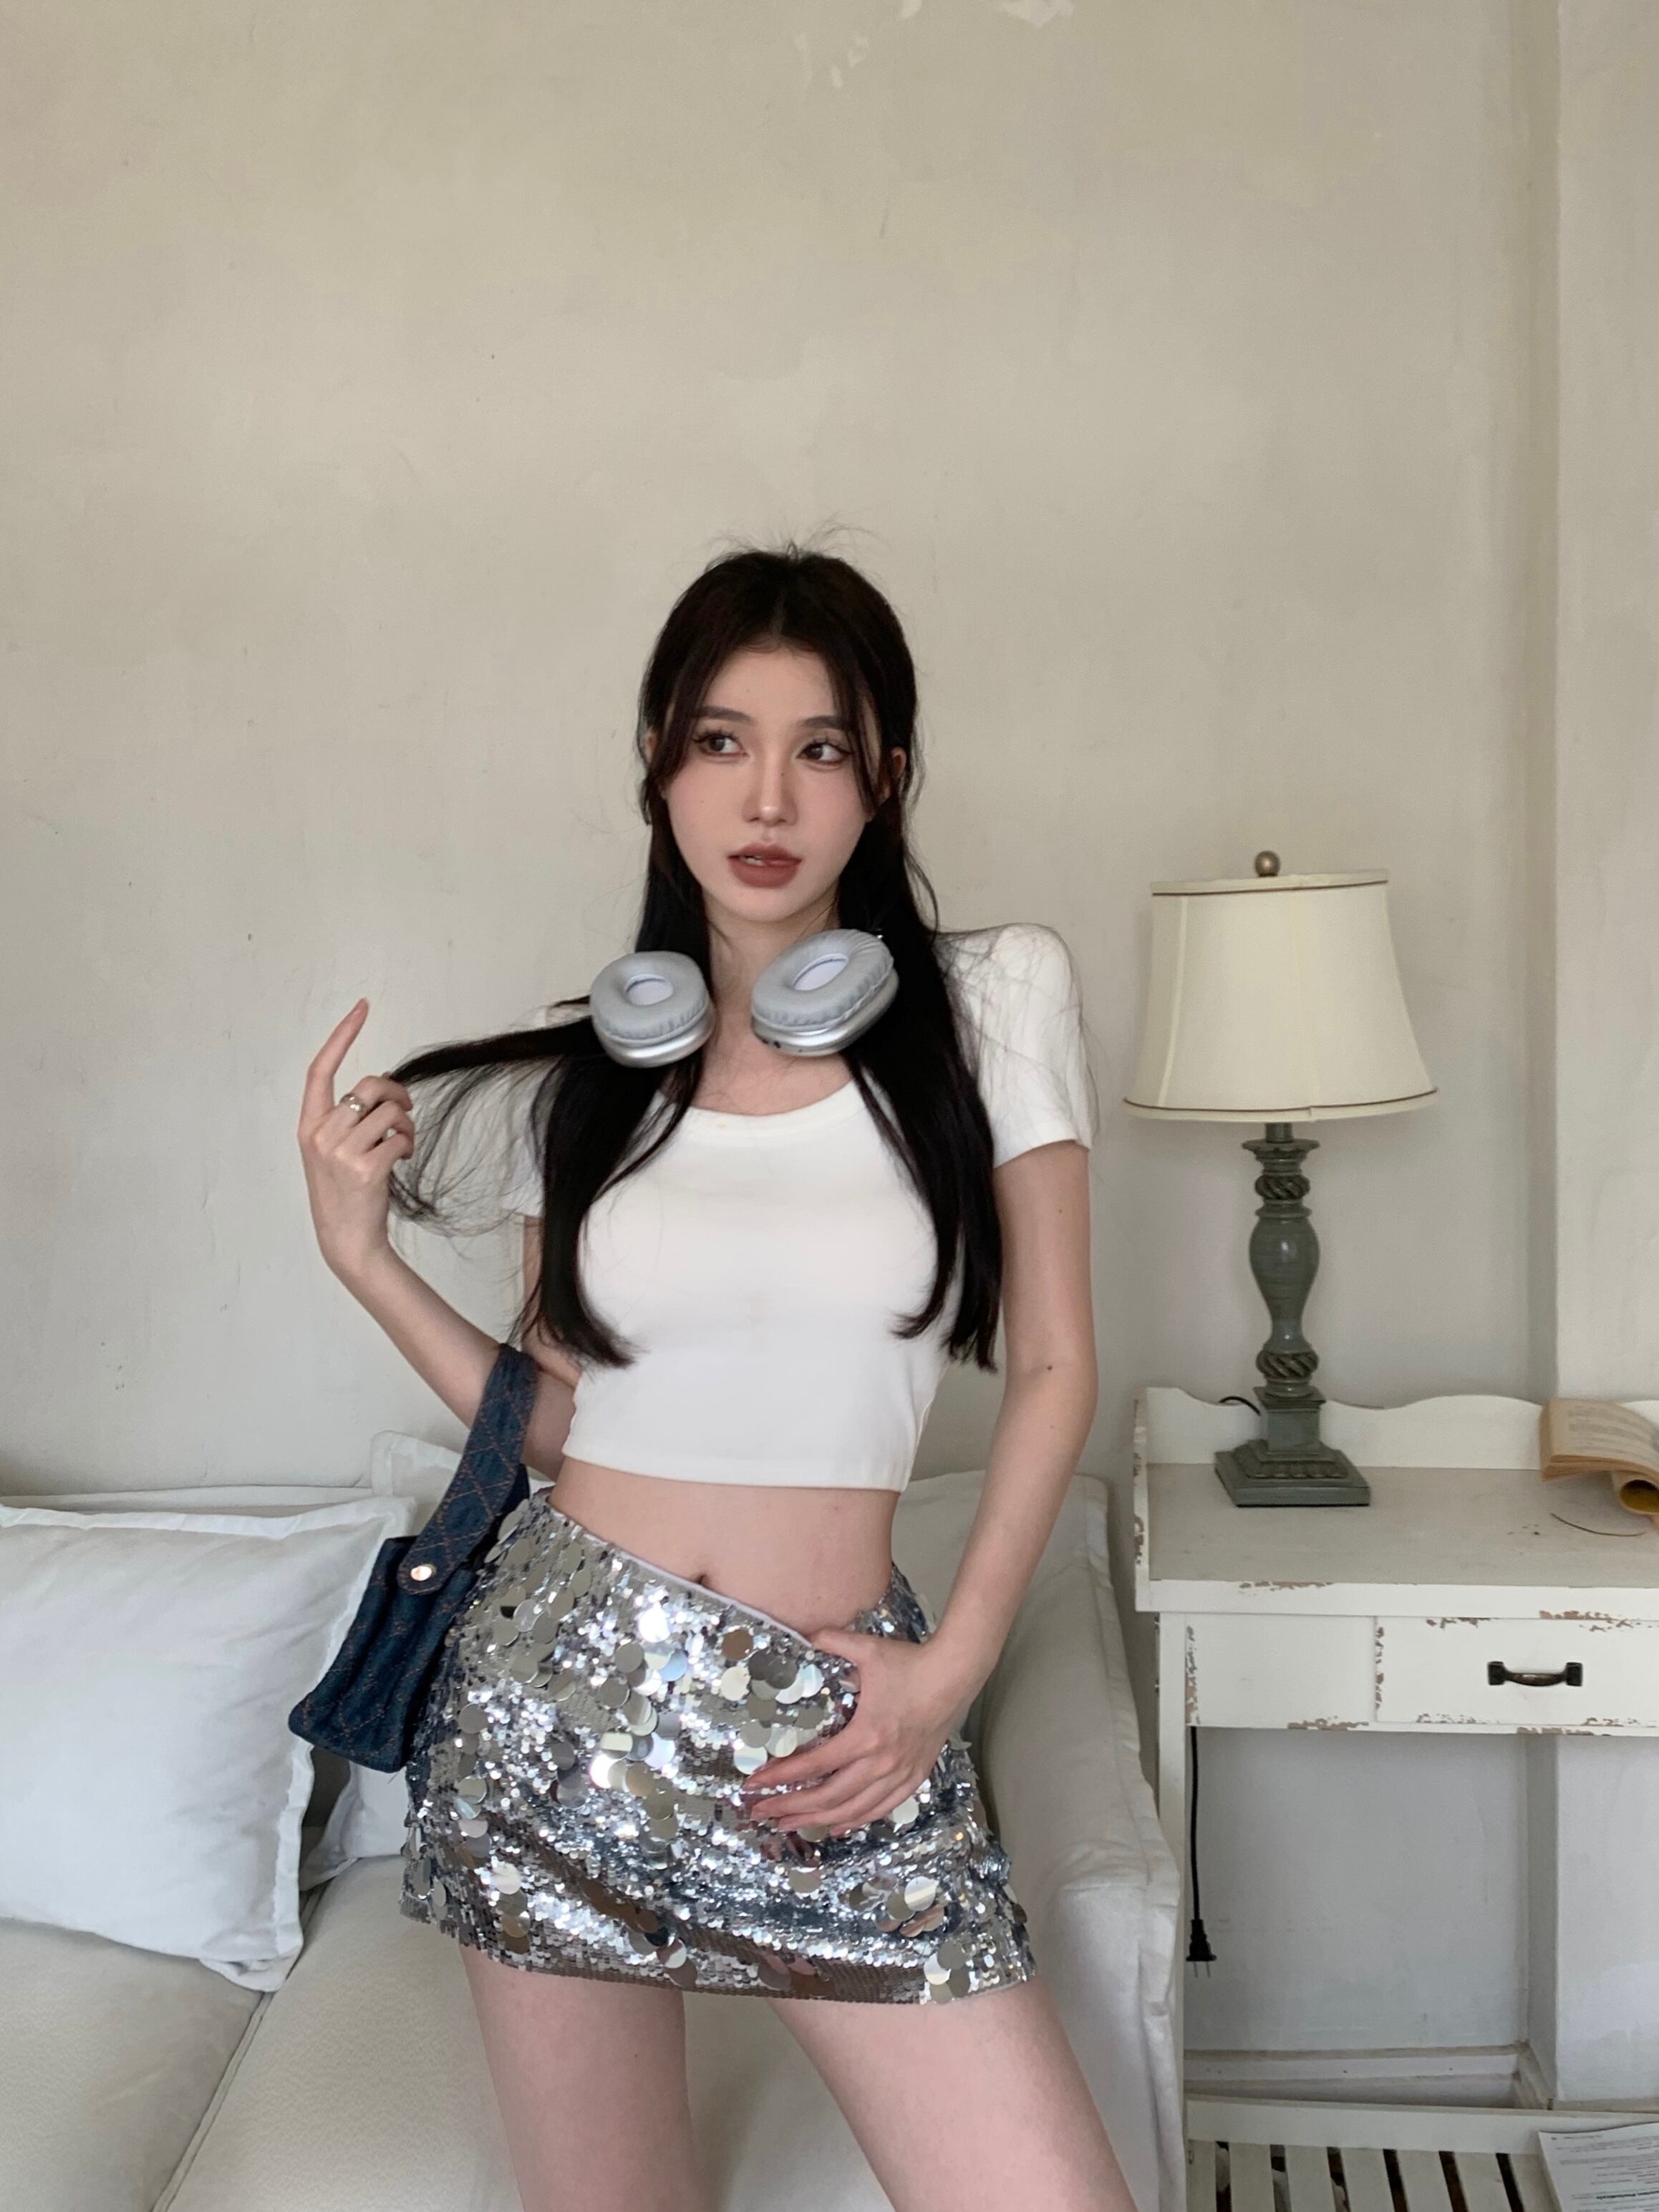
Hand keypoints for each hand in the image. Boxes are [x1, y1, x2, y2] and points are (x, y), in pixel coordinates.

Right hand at [298, 1000, 416, 1280]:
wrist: (346, 1238)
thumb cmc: (345, 1191)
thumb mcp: (332, 1150)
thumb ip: (347, 1117)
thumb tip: (383, 1085)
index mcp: (308, 1125)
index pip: (320, 1069)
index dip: (342, 1035)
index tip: (362, 1007)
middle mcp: (320, 1134)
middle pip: (370, 1085)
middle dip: (397, 1094)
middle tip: (406, 1113)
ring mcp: (341, 1152)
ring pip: (392, 1111)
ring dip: (406, 1126)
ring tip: (401, 1145)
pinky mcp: (366, 1169)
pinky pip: (401, 1138)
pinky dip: (408, 1145)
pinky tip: (401, 1160)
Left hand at [738, 1627, 965, 1837]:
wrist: (955, 1675)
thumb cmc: (911, 1663)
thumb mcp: (868, 1649)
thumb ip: (833, 1641)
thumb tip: (806, 1635)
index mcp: (866, 1735)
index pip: (815, 1765)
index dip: (782, 1777)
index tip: (756, 1784)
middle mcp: (881, 1762)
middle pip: (828, 1797)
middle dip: (791, 1806)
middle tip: (762, 1812)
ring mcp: (899, 1773)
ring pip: (853, 1810)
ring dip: (818, 1820)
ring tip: (790, 1824)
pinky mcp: (914, 1776)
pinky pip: (881, 1808)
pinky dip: (856, 1820)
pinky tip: (837, 1826)